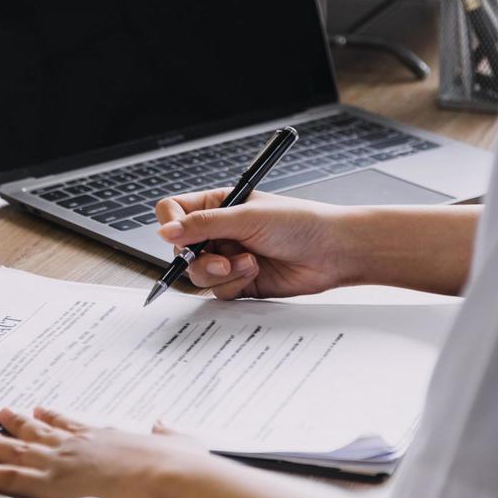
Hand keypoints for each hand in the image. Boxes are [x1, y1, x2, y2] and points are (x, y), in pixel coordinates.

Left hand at [0, 406, 208, 497]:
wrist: (172, 482)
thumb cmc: (180, 470)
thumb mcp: (180, 443)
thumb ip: (168, 435)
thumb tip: (163, 426)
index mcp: (108, 436)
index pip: (72, 426)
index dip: (54, 419)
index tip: (41, 412)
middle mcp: (79, 445)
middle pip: (39, 431)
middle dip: (18, 423)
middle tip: (2, 414)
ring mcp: (61, 463)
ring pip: (16, 450)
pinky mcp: (50, 485)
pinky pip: (7, 479)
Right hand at [156, 188, 354, 299]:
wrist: (332, 252)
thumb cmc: (299, 223)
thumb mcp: (247, 216)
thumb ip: (203, 224)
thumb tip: (165, 230)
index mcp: (217, 206)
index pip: (174, 212)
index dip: (171, 224)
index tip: (178, 237)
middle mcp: (218, 232)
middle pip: (181, 250)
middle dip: (199, 258)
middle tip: (221, 260)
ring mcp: (227, 259)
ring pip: (198, 274)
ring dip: (221, 273)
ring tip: (249, 263)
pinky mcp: (239, 282)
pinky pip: (218, 291)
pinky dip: (234, 284)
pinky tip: (257, 272)